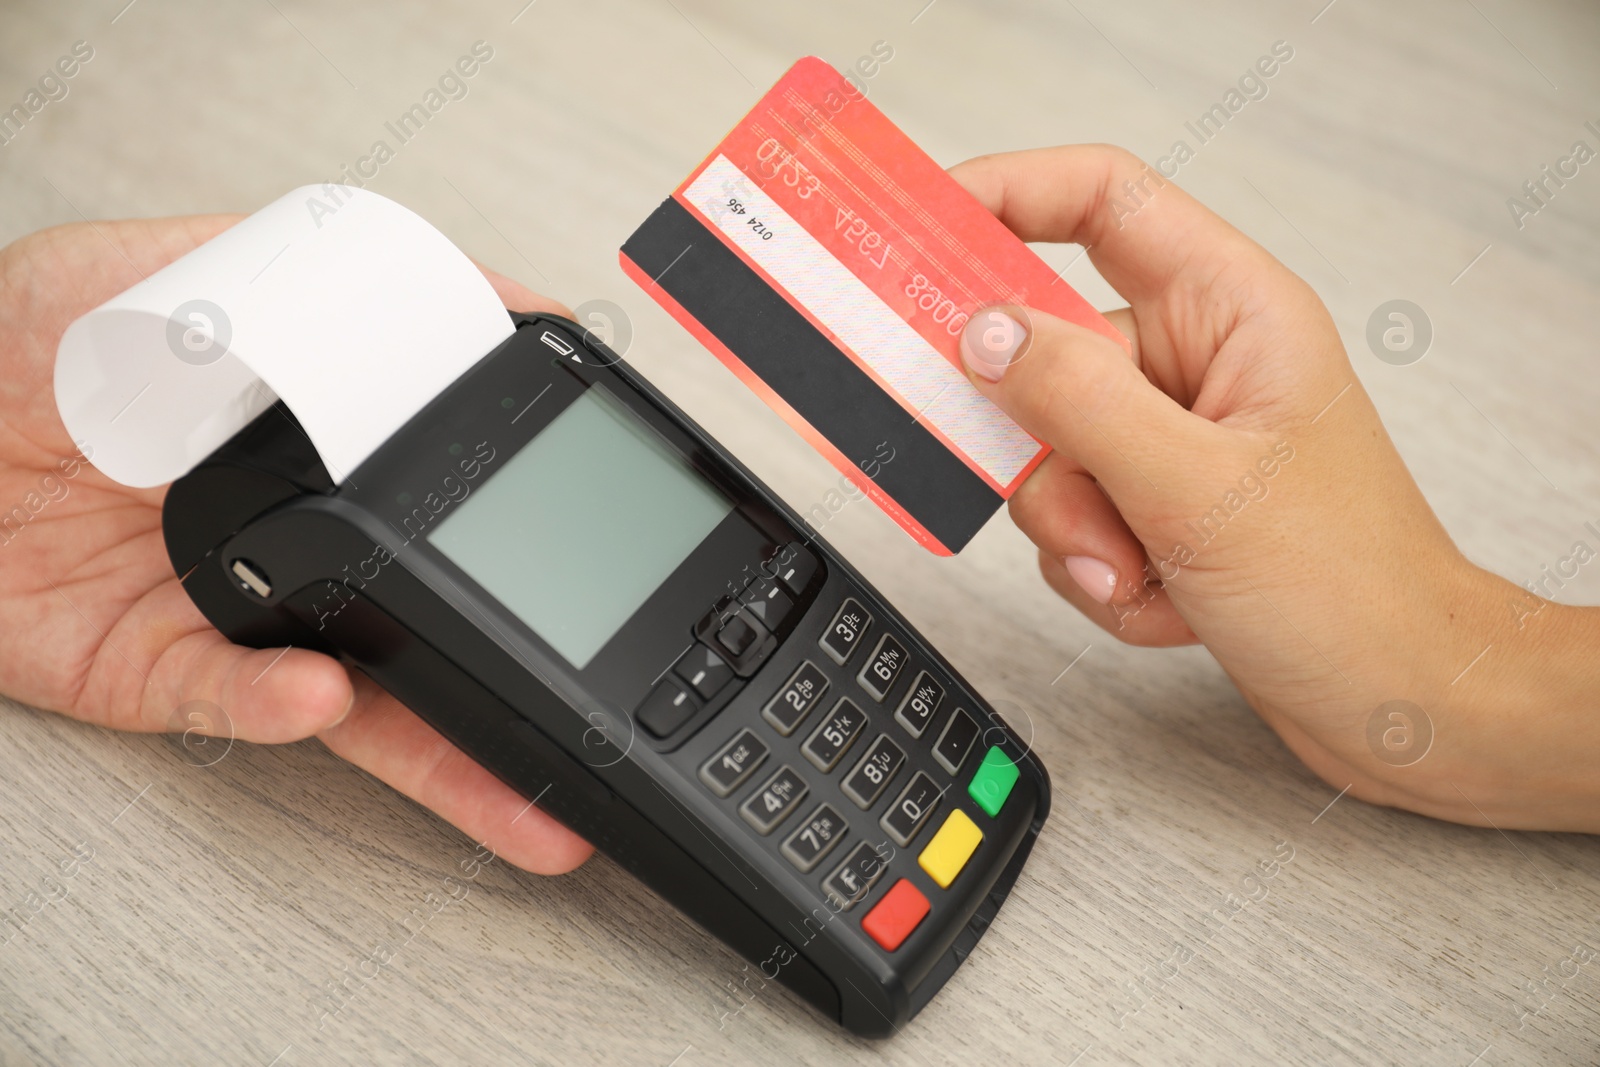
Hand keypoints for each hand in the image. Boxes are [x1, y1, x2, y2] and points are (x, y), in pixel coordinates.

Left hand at [0, 215, 592, 871]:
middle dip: (524, 660)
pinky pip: (235, 702)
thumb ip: (269, 276)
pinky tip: (318, 695)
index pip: (438, 464)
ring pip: (369, 688)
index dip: (519, 481)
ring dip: (451, 744)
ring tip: (527, 785)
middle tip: (597, 692)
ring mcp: (242, 608)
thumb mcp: (135, 269)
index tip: (593, 490)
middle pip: (433, 598)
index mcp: (303, 432)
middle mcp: (292, 527)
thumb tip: (415, 291)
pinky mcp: (167, 674)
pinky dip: (277, 706)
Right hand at [949, 145, 1599, 831]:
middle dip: (1049, 454)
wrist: (1399, 703)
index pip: (1102, 203)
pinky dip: (1099, 573)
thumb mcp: (1196, 488)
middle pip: (1049, 354)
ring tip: (1142, 574)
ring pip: (1050, 454)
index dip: (1007, 194)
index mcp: (1231, 312)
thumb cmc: (1352, 588)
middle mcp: (1196, 364)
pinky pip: (1071, 519)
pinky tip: (1165, 601)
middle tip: (1075, 506)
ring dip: (1080, 534)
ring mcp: (1173, 439)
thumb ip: (1078, 402)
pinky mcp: (1157, 507)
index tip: (922, 229)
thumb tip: (982, 337)